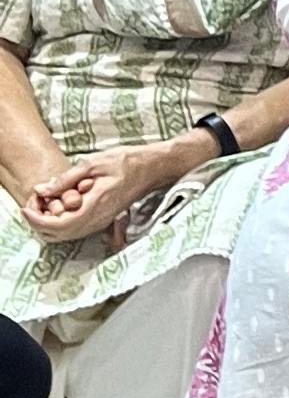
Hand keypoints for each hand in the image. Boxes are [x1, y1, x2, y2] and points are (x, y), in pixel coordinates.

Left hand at [23, 141, 189, 242]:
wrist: (151, 168)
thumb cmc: (125, 162)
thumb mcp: (91, 163)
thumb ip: (65, 179)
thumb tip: (41, 190)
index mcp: (95, 205)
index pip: (60, 225)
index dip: (39, 220)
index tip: (27, 207)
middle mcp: (98, 219)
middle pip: (60, 234)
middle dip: (40, 223)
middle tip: (32, 205)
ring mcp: (101, 221)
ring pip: (67, 235)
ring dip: (50, 224)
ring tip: (42, 206)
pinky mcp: (103, 220)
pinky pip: (77, 230)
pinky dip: (61, 223)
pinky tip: (57, 208)